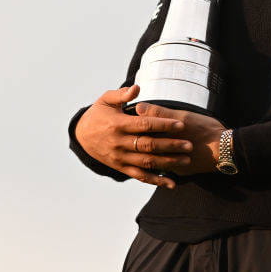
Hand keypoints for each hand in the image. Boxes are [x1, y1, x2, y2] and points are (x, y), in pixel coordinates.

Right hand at [74, 84, 193, 188]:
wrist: (81, 135)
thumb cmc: (98, 114)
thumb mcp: (105, 100)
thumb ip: (122, 94)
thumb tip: (137, 88)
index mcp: (118, 125)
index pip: (144, 125)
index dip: (163, 125)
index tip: (181, 124)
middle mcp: (119, 143)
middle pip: (148, 145)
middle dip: (170, 145)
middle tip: (189, 144)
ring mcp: (120, 158)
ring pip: (146, 162)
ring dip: (167, 163)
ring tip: (186, 160)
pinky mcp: (120, 168)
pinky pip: (140, 176)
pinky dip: (156, 181)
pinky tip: (171, 183)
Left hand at [134, 102, 226, 175]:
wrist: (224, 150)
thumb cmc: (206, 130)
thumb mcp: (183, 117)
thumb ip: (159, 113)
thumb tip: (139, 107)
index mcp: (164, 135)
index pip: (142, 130)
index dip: (133, 124)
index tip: (129, 119)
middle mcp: (165, 151)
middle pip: (144, 145)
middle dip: (137, 139)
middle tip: (129, 133)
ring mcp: (171, 163)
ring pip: (151, 159)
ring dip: (146, 153)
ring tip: (140, 147)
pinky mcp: (178, 171)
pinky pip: (163, 168)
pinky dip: (157, 164)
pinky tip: (154, 161)